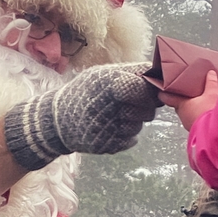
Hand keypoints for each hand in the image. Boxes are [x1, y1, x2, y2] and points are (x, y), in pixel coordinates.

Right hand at [3, 63, 159, 170]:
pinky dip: (125, 134)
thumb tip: (161, 70)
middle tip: (132, 103)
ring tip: (115, 115)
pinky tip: (110, 127)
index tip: (150, 89)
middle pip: (147, 110)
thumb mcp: (102, 75)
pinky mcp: (107, 146)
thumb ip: (131, 73)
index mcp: (108, 84)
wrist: (56, 121)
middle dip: (144, 107)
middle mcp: (109, 106)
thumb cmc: (83, 93)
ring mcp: (108, 129)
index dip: (150, 89)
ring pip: (138, 125)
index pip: (144, 88)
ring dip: (133, 120)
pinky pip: (130, 140)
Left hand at [160, 69, 217, 130]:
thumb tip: (210, 73)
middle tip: (184, 94)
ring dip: (189, 108)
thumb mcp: (211, 94)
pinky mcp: (196, 129)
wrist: (215, 131)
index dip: (163, 94)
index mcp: (182, 105)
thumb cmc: (209, 112)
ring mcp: (188, 124)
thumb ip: (210, 82)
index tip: (160, 91)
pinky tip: (203, 113)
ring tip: (196, 102)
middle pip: (178, 106)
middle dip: (180, 100)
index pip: (168, 98)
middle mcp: (182, 115)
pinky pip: (193, 120)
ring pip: (186, 114)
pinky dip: (196, 115)